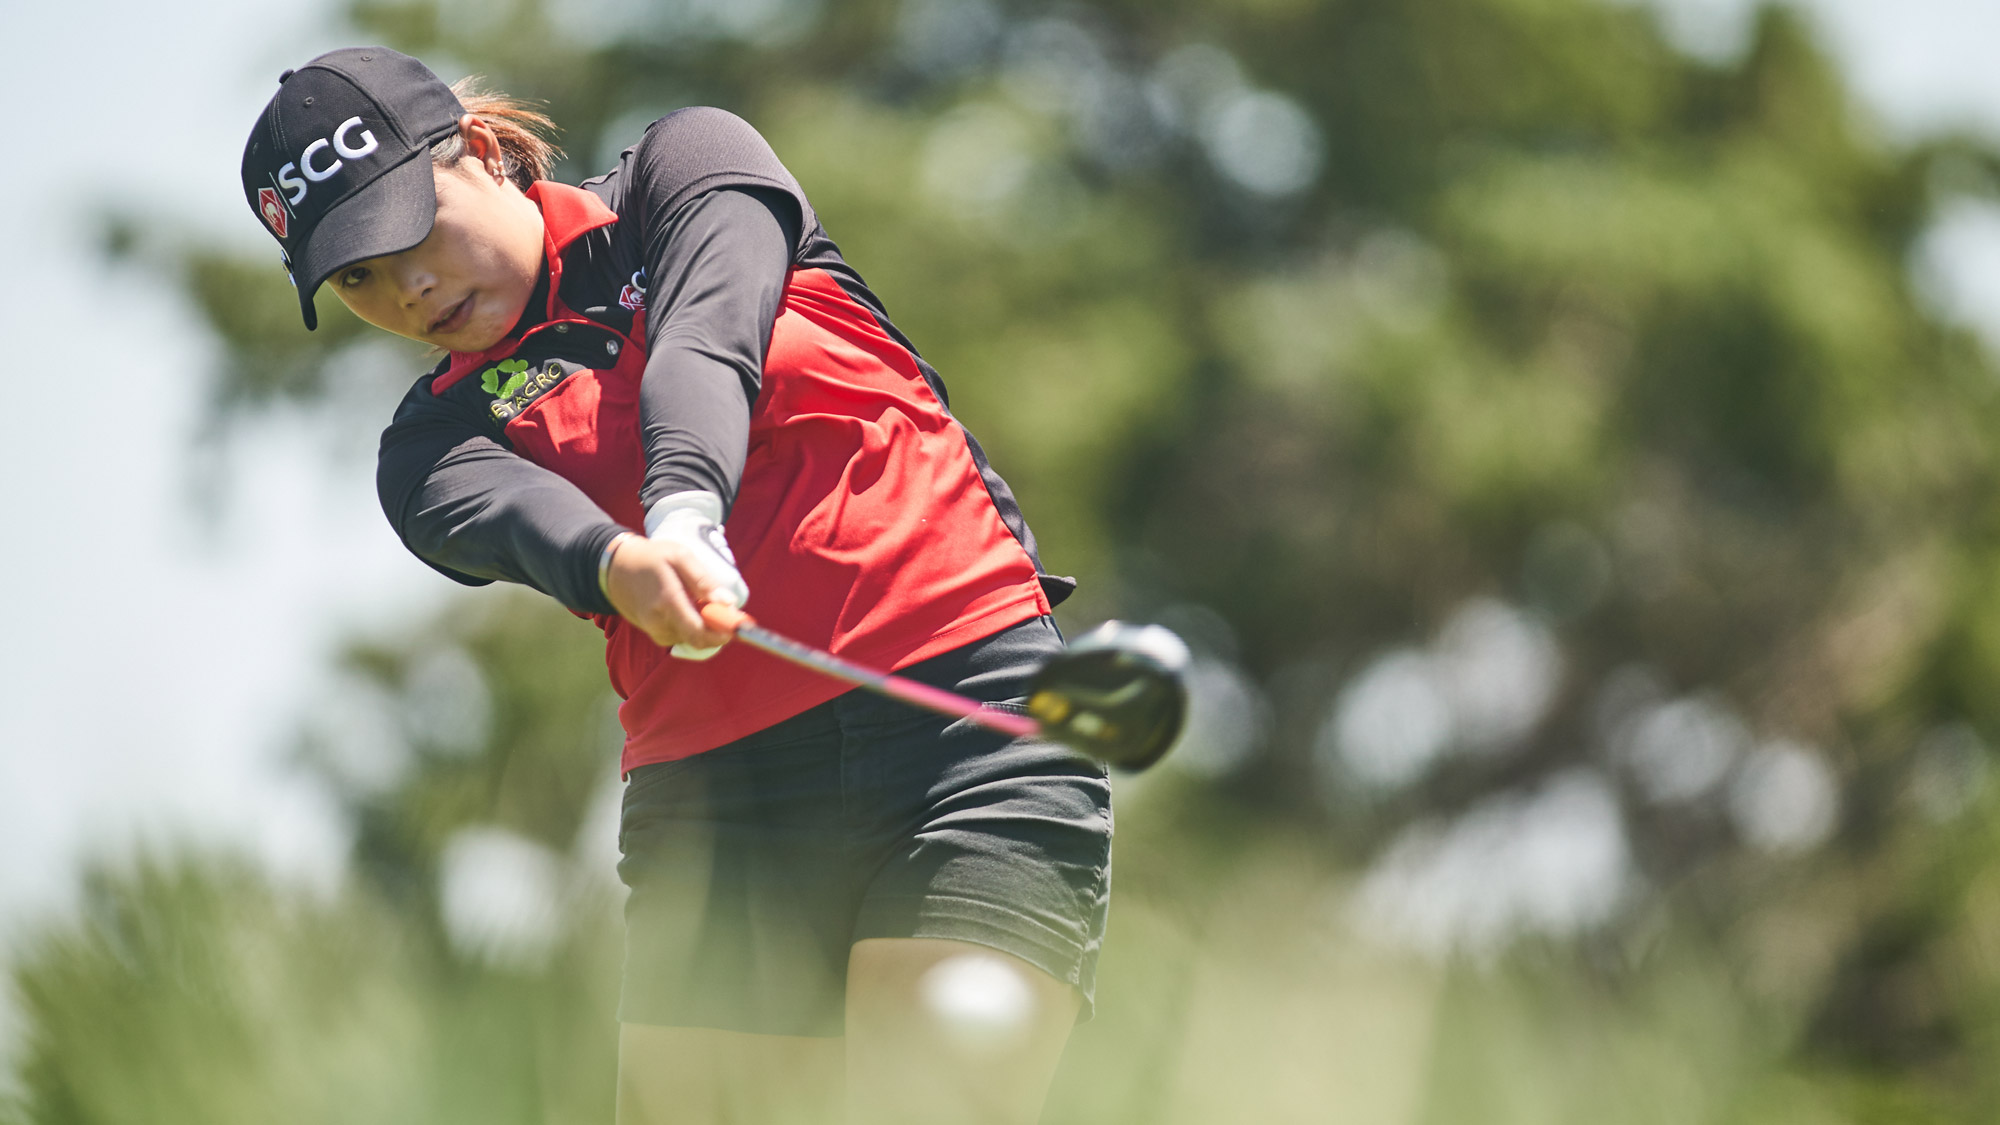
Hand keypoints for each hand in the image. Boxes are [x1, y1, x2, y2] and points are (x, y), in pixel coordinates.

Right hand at [603, 534, 736, 652]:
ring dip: (704, 625)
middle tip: (723, 607)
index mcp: (668, 602)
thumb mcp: (679, 557)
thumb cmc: (650, 558)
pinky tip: (686, 605)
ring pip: (692, 639)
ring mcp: (655, 631)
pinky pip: (682, 636)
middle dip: (717, 629)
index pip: (699, 633)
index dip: (723, 633)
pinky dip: (691, 625)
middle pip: (699, 640)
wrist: (615, 568)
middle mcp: (659, 623)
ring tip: (698, 598)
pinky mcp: (654, 634)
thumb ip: (703, 580)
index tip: (739, 624)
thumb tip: (729, 602)